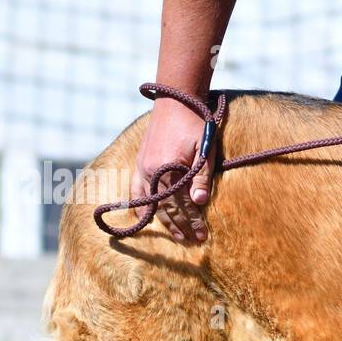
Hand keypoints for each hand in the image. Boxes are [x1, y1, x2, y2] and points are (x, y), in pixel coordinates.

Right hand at [129, 99, 213, 241]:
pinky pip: (136, 189)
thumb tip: (200, 202)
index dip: (191, 221)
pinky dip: (139, 204)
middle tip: (193, 241)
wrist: (175, 100)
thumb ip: (201, 176)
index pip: (180, 204)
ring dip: (165, 220)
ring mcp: (142, 167)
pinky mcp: (140, 162)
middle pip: (166, 206)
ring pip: (151, 201)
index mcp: (167, 168)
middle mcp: (150, 171)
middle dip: (181, 225)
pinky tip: (143, 217)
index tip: (202, 236)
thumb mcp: (205, 149)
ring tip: (176, 235)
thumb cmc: (195, 123)